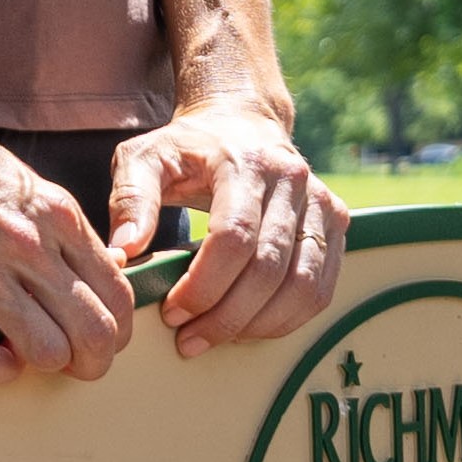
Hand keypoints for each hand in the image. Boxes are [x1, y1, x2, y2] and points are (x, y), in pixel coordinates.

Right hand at [0, 86, 135, 386]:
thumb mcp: (21, 178)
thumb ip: (54, 225)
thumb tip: (82, 265)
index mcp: (56, 213)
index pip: (118, 290)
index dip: (116, 328)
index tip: (98, 333)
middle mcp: (28, 244)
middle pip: (95, 332)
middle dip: (92, 361)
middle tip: (74, 362)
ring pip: (48, 353)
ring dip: (44, 366)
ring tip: (26, 353)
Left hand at [109, 98, 344, 358]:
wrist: (242, 122)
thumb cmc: (187, 148)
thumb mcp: (143, 158)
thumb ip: (129, 201)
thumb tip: (124, 254)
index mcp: (243, 163)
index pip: (233, 237)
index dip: (204, 286)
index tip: (172, 313)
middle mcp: (292, 179)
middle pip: (268, 268)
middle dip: (226, 315)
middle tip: (189, 339)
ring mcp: (321, 200)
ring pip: (303, 285)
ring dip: (258, 325)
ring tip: (218, 336)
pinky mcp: (337, 221)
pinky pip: (321, 287)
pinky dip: (287, 318)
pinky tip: (250, 326)